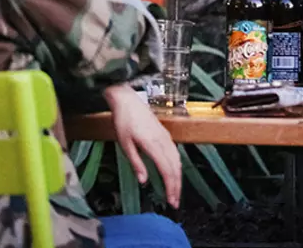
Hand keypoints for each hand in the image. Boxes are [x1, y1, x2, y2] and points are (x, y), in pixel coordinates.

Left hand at [102, 84, 181, 208]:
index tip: (171, 200)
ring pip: (177, 158)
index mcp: (153, 144)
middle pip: (175, 166)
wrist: (127, 100)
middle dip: (177, 185)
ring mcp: (165, 135)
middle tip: (174, 201)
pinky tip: (174, 171)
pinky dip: (176, 165)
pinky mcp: (164, 133)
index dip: (170, 186)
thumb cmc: (123, 121)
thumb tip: (144, 180)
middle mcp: (163, 140)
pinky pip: (175, 151)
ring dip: (178, 176)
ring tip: (175, 190)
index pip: (166, 169)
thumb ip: (136, 162)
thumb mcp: (125, 144)